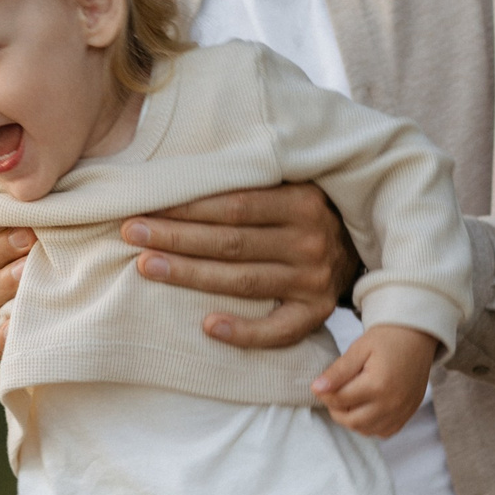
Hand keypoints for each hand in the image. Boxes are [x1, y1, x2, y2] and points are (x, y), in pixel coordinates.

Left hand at [123, 182, 362, 348]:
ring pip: (243, 281)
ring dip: (191, 275)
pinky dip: (244, 331)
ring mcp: (314, 279)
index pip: (234, 205)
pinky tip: (208, 326)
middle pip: (231, 242)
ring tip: (147, 267)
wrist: (362, 244)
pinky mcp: (317, 313)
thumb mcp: (295, 181)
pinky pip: (278, 330)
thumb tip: (183, 163)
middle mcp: (310, 240)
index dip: (187, 208)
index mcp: (302, 201)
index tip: (144, 205)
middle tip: (132, 233)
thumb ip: (255, 175)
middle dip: (176, 237)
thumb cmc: (309, 208)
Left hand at [312, 324, 436, 438]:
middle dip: (336, 409)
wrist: (416, 337)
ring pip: (365, 430)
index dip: (324, 393)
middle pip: (350, 420)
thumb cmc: (386, 340)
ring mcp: (401, 412)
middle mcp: (391, 403)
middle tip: (334, 392)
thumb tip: (316, 389)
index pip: (339, 400)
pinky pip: (383, 432)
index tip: (320, 384)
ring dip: (351, 419)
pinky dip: (370, 425)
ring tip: (349, 398)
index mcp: (377, 385)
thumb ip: (338, 371)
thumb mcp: (359, 349)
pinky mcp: (408, 414)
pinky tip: (366, 407)